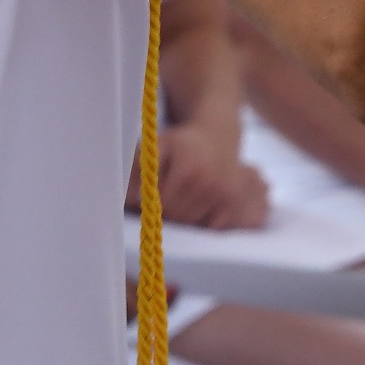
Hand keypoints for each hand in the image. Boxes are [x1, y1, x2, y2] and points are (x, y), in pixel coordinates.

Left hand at [136, 124, 269, 230]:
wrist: (218, 136)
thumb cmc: (182, 143)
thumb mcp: (158, 145)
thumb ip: (140, 169)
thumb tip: (131, 201)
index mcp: (187, 168)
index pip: (162, 205)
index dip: (152, 206)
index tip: (148, 199)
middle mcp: (208, 182)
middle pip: (177, 217)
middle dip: (166, 214)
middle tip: (164, 200)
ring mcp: (224, 194)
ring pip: (192, 225)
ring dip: (183, 219)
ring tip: (181, 200)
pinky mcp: (233, 203)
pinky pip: (210, 227)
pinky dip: (202, 222)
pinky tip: (198, 205)